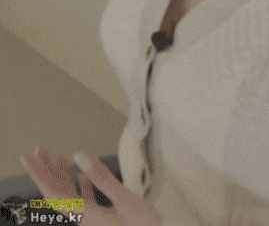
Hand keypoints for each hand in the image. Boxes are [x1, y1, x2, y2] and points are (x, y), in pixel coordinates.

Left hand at [20, 146, 161, 225]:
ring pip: (69, 196)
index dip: (39, 175)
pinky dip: (79, 186)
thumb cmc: (142, 225)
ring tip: (58, 155)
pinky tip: (80, 175)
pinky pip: (82, 201)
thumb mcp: (125, 200)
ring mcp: (91, 219)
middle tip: (40, 149)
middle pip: (57, 193)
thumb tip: (78, 155)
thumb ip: (102, 178)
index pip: (53, 193)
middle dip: (46, 171)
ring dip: (62, 175)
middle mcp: (82, 217)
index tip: (28, 158)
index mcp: (84, 215)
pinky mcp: (100, 218)